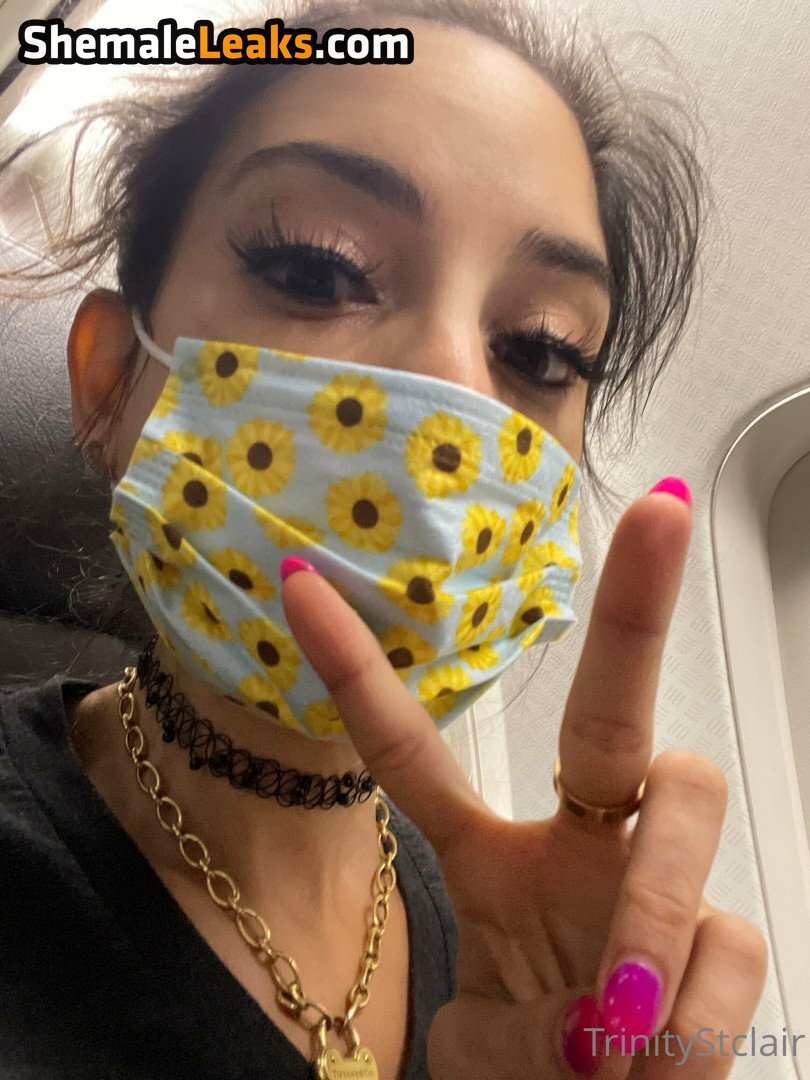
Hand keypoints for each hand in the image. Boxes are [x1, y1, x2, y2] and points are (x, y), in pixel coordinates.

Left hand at [280, 488, 767, 1078]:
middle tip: (663, 515)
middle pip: (607, 708)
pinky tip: (660, 1063)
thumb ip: (504, 1040)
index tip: (296, 580)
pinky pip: (727, 940)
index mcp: (491, 855)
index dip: (355, 671)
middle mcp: (580, 839)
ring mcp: (656, 877)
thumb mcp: (476, 1049)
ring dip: (652, 916)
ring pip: (686, 800)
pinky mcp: (723, 938)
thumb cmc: (529, 1074)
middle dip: (631, 609)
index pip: (413, 753)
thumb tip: (595, 1041)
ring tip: (618, 1032)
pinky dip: (691, 1016)